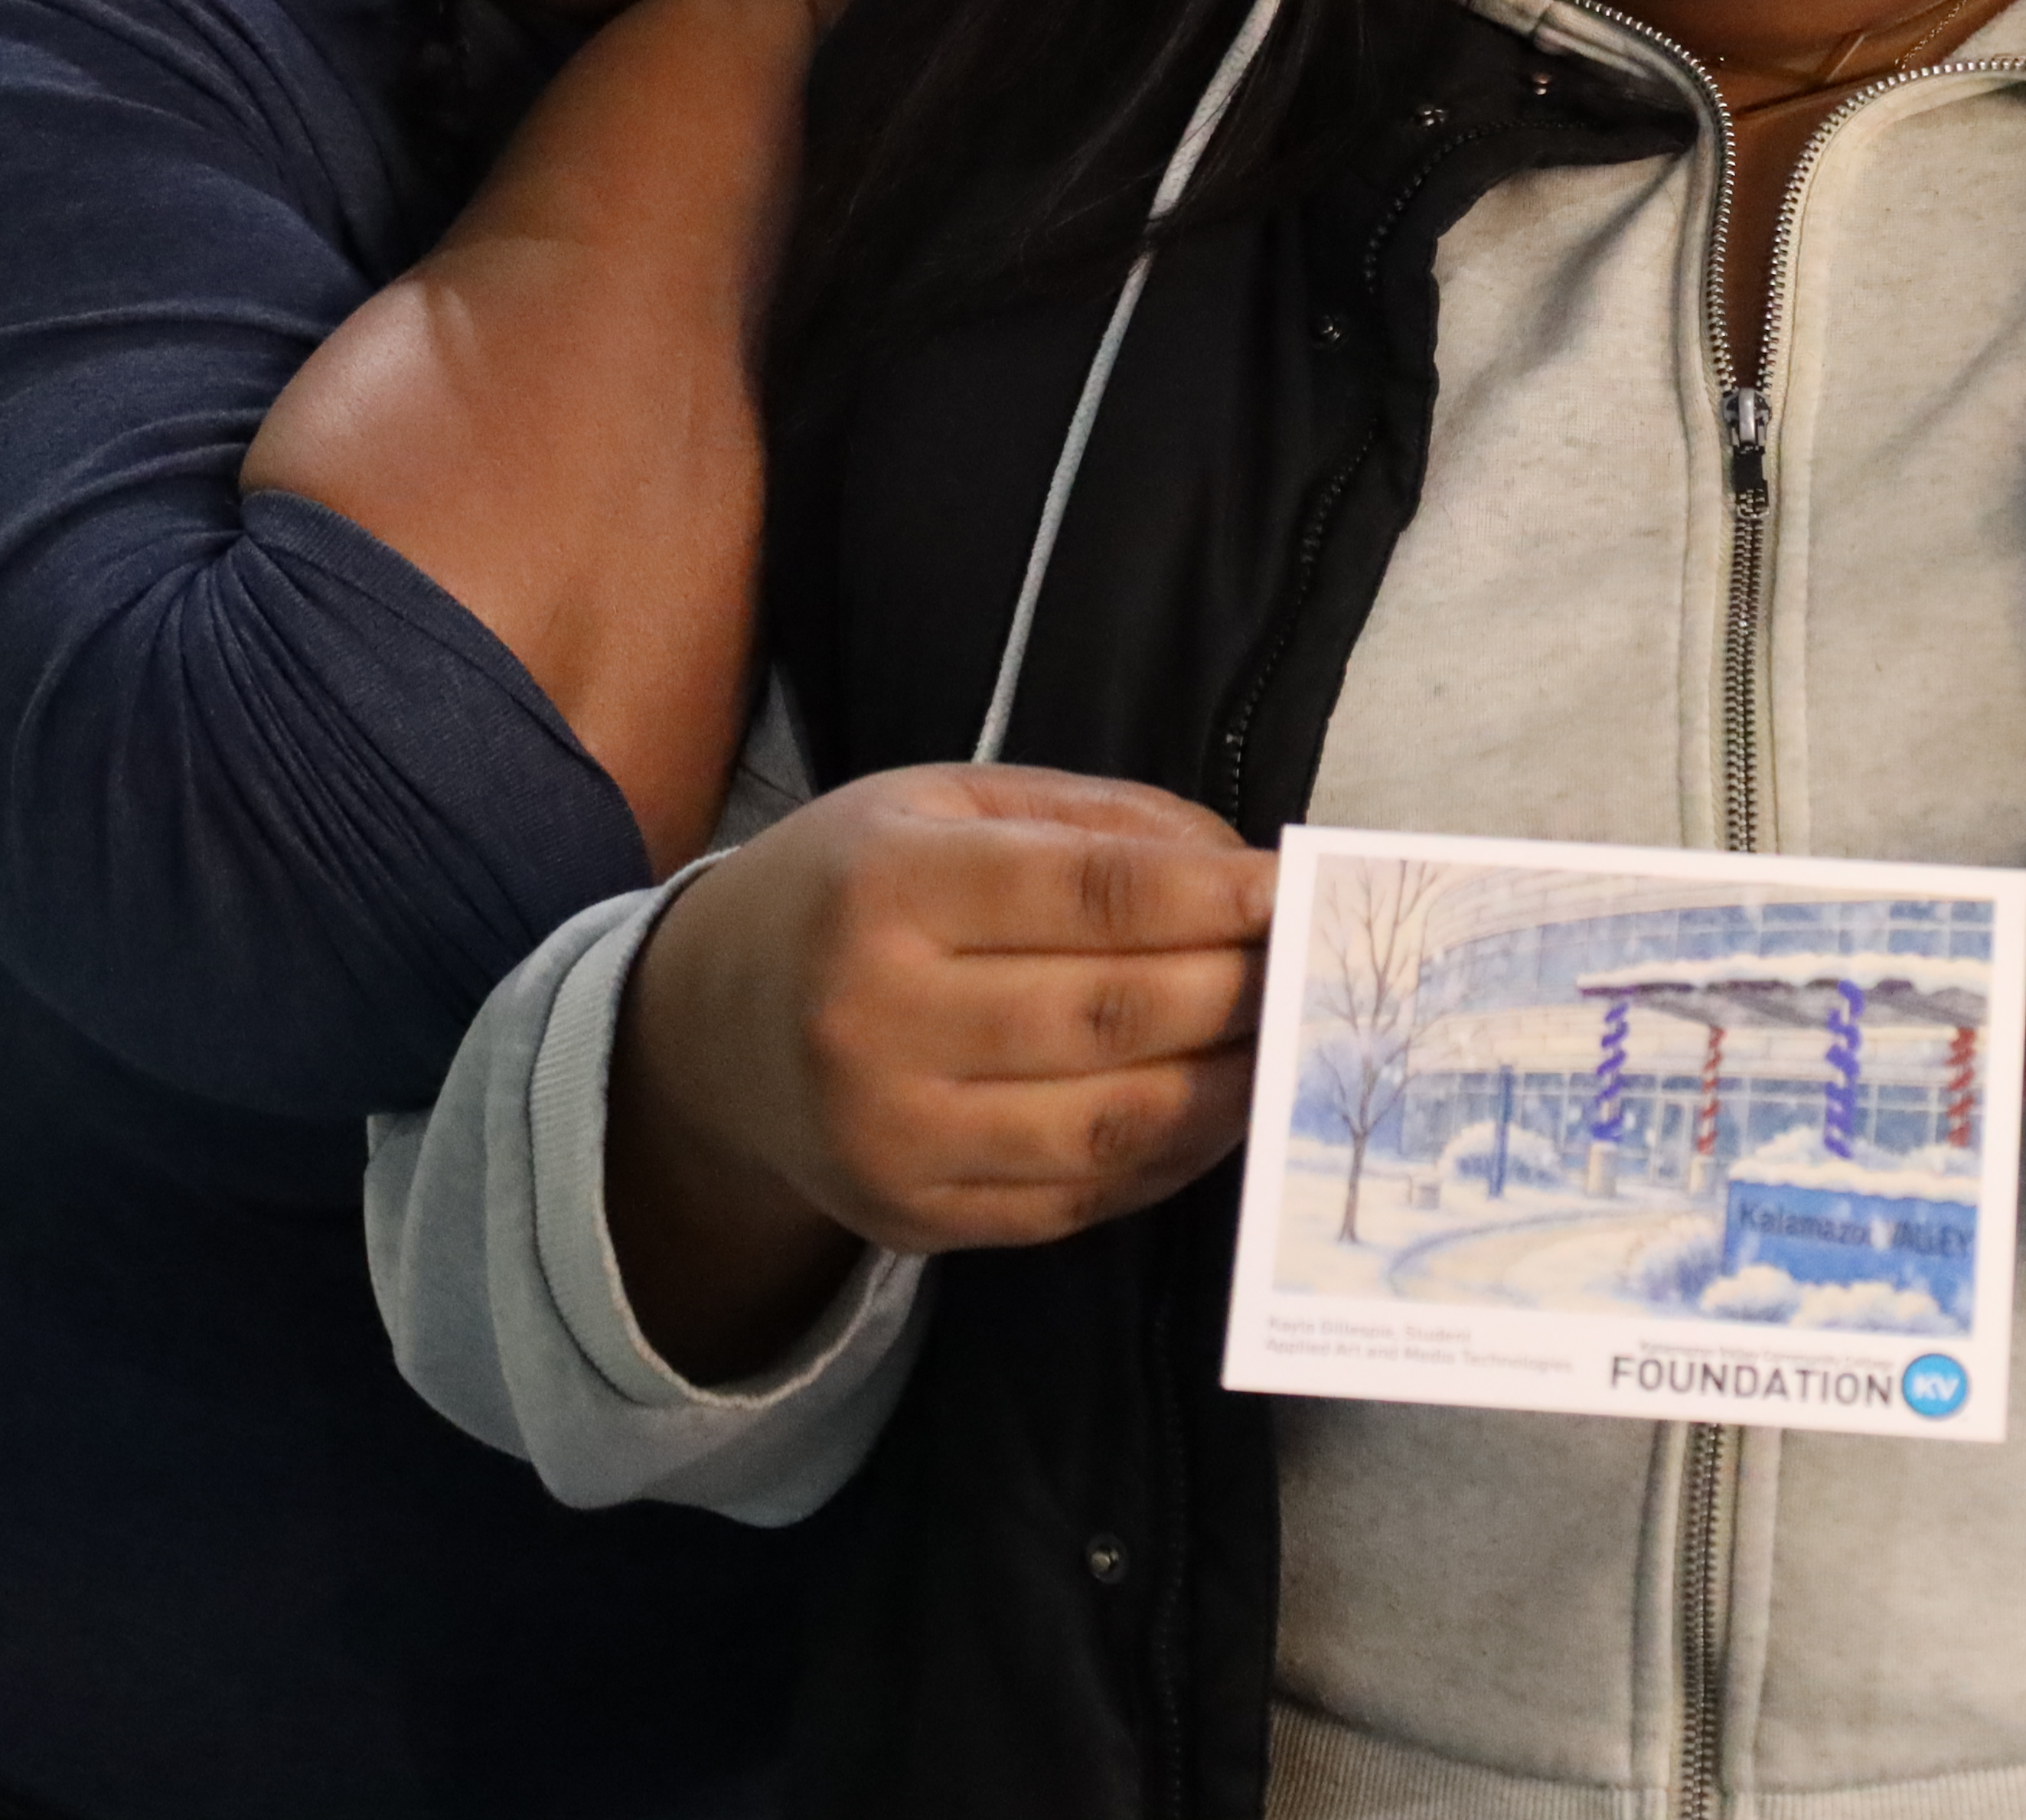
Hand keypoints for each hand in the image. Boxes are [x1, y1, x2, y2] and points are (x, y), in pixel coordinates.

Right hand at [606, 764, 1270, 1373]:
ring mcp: (892, 1137)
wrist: (710, 1031)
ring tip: (1290, 1049)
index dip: (1212, 896)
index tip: (1295, 891)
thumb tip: (1241, 866)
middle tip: (1315, 973)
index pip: (1090, 894)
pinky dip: (1169, 1158)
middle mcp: (877, 1019)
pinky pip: (1077, 1201)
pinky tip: (1218, 1112)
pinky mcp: (913, 1219)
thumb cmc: (851, 890)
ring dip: (1226, 1087)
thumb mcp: (942, 805)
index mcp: (886, 888)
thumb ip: (1094, 821)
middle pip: (1112, 1014)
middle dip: (1238, 992)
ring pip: (1109, 1124)